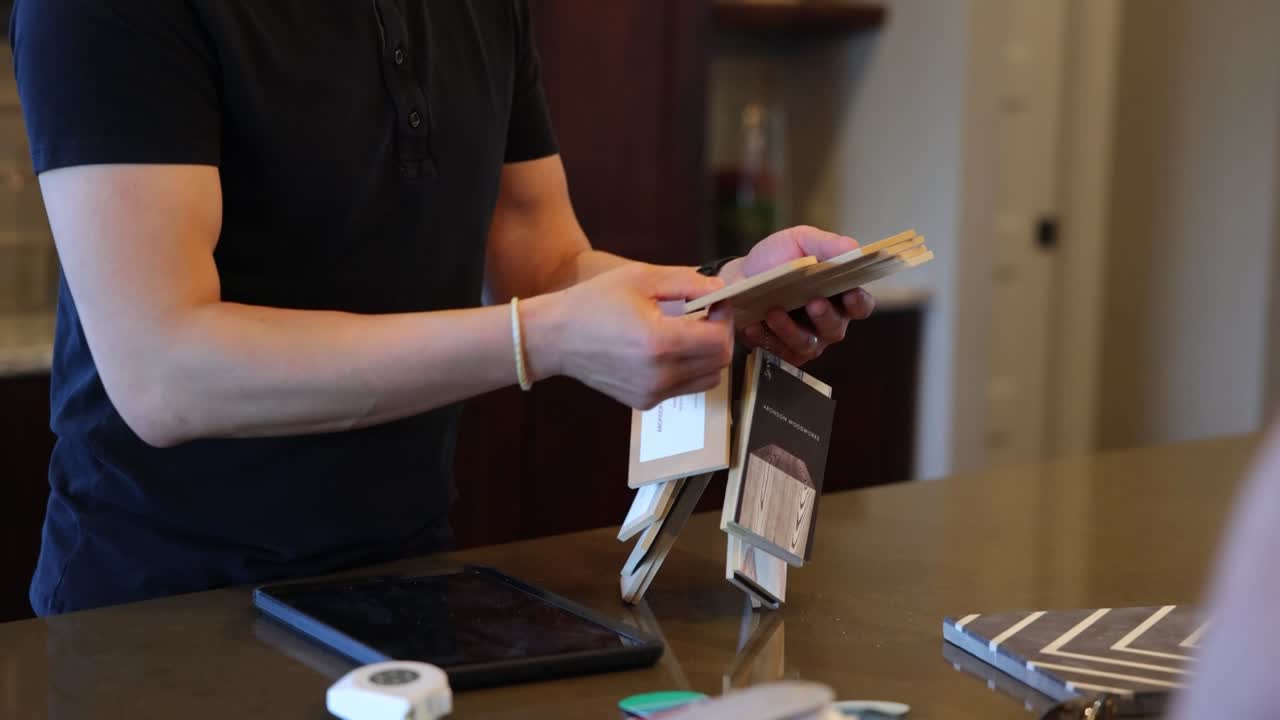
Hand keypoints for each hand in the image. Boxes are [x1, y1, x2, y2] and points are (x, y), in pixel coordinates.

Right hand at [530, 263, 732, 409]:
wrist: (555, 338)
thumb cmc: (593, 302)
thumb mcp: (640, 278)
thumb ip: (686, 282)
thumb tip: (719, 289)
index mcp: (659, 342)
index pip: (719, 340)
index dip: (725, 318)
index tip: (715, 303)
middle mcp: (659, 375)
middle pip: (720, 362)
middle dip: (720, 335)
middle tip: (706, 315)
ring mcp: (652, 393)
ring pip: (708, 379)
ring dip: (708, 356)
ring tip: (687, 333)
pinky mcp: (645, 403)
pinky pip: (684, 388)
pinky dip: (687, 369)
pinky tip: (666, 350)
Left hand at [720, 225, 875, 365]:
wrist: (740, 276)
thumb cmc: (777, 258)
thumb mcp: (801, 241)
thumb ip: (828, 244)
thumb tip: (854, 249)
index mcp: (839, 295)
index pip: (860, 305)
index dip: (858, 302)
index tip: (850, 294)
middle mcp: (827, 322)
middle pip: (836, 328)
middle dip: (825, 317)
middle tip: (813, 303)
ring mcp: (805, 340)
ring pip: (807, 343)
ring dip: (790, 329)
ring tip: (774, 312)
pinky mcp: (781, 352)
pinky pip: (777, 352)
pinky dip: (765, 338)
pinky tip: (753, 326)